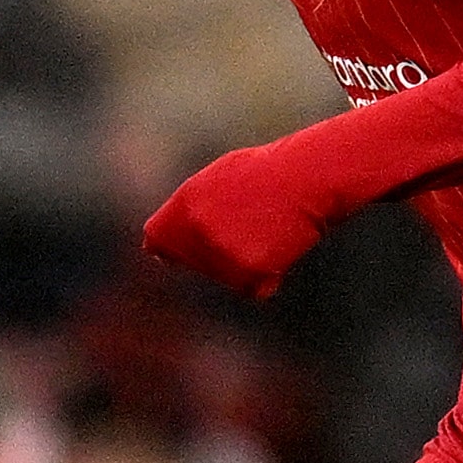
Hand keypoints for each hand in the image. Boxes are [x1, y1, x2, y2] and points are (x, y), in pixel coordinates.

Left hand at [142, 140, 334, 297]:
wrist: (306, 178)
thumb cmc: (267, 173)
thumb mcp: (217, 180)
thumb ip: (187, 211)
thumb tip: (157, 253)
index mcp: (184, 206)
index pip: (157, 241)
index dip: (173, 246)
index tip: (189, 244)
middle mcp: (196, 233)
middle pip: (195, 262)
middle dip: (215, 253)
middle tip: (247, 227)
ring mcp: (221, 255)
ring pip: (225, 277)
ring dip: (242, 265)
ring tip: (266, 231)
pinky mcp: (248, 273)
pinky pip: (253, 289)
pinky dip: (267, 277)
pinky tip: (278, 248)